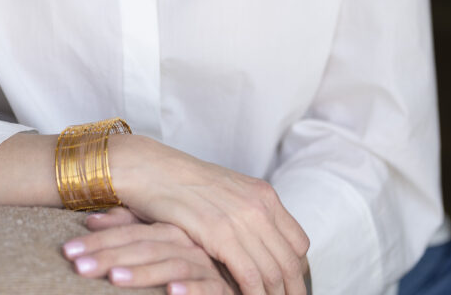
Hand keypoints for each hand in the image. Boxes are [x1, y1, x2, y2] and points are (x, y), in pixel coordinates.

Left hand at [62, 207, 236, 294]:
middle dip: (109, 254)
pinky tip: (171, 292)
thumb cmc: (194, 267)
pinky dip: (191, 288)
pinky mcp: (225, 287)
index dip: (99, 240)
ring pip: (172, 263)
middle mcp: (188, 243)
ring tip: (114, 278)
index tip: (68, 250)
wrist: (238, 282)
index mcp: (171, 231)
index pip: (130, 231)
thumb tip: (92, 219)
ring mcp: (207, 263)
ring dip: (143, 272)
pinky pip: (209, 286)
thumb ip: (131, 232)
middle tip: (77, 264)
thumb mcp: (159, 249)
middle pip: (145, 244)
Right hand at [107, 135, 308, 294]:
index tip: (289, 289)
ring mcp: (241, 219)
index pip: (298, 243)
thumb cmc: (183, 184)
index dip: (297, 271)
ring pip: (273, 272)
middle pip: (291, 261)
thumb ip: (247, 215)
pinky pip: (250, 276)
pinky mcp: (220, 234)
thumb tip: (261, 245)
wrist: (152, 169)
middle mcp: (259, 205)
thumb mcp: (226, 193)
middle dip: (292, 291)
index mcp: (264, 195)